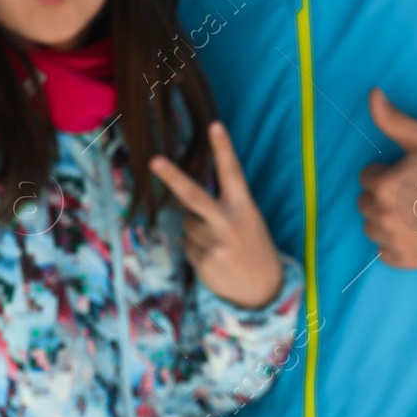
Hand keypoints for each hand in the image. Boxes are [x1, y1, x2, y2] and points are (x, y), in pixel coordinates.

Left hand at [150, 122, 284, 309]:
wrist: (264, 290)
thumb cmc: (253, 246)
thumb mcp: (249, 220)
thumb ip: (224, 205)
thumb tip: (186, 198)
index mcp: (244, 207)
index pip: (232, 173)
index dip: (223, 148)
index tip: (214, 125)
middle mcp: (229, 223)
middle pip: (194, 195)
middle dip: (171, 176)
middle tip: (153, 160)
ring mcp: (215, 243)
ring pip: (187, 224)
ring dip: (196, 230)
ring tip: (218, 243)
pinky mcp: (203, 262)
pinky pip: (187, 245)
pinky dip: (196, 249)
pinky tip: (215, 258)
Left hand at [357, 87, 416, 269]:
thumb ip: (393, 118)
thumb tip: (372, 92)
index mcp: (384, 185)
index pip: (367, 178)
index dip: (387, 173)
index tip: (408, 174)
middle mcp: (384, 216)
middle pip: (366, 204)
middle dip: (384, 197)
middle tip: (413, 193)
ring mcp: (395, 242)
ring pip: (373, 229)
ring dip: (387, 221)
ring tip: (416, 213)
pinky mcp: (408, 262)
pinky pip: (385, 254)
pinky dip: (396, 246)